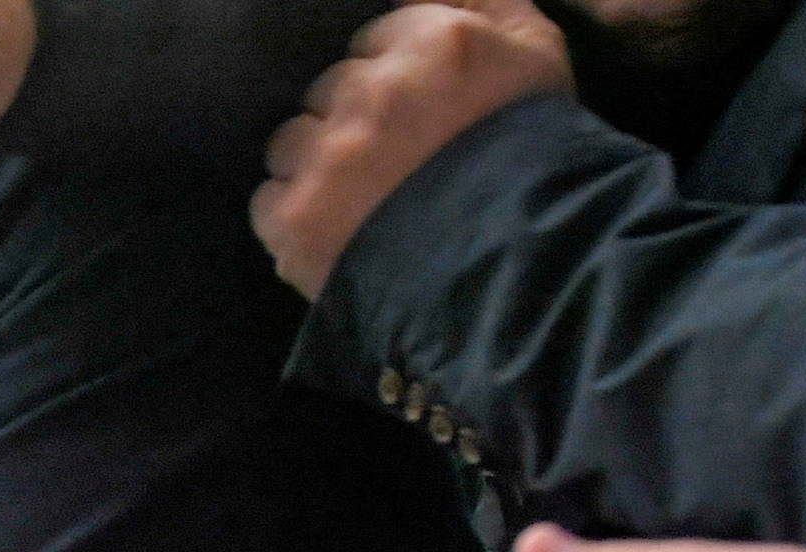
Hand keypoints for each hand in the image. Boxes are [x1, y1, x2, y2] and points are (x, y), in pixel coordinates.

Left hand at [254, 2, 571, 300]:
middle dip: (355, 117)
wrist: (515, 270)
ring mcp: (326, 155)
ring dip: (316, 162)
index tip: (418, 112)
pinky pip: (269, 200)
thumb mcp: (536, 53)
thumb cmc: (536, 156)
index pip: (379, 37)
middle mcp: (369, 89)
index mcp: (432, 42)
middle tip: (393, 159)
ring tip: (361, 199)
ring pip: (292, 140)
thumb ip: (483, 0)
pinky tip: (336, 231)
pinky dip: (294, 215)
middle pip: (333, 87)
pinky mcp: (294, 217)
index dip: (397, 76)